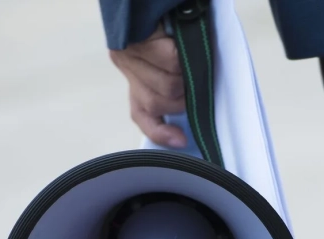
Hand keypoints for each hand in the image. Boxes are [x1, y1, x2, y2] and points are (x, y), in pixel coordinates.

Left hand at [109, 25, 186, 147]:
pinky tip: (182, 41)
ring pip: (167, 85)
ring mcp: (127, 53)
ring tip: (192, 53)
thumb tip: (194, 100)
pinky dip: (183, 55)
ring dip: (187, 74)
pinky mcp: (133, 40)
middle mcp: (126, 63)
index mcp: (134, 71)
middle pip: (159, 102)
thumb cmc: (168, 14)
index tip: (181, 140)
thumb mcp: (171, 49)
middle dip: (184, 96)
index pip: (141, 112)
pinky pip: (169, 60)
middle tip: (197, 78)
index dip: (160, 132)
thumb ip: (176, 75)